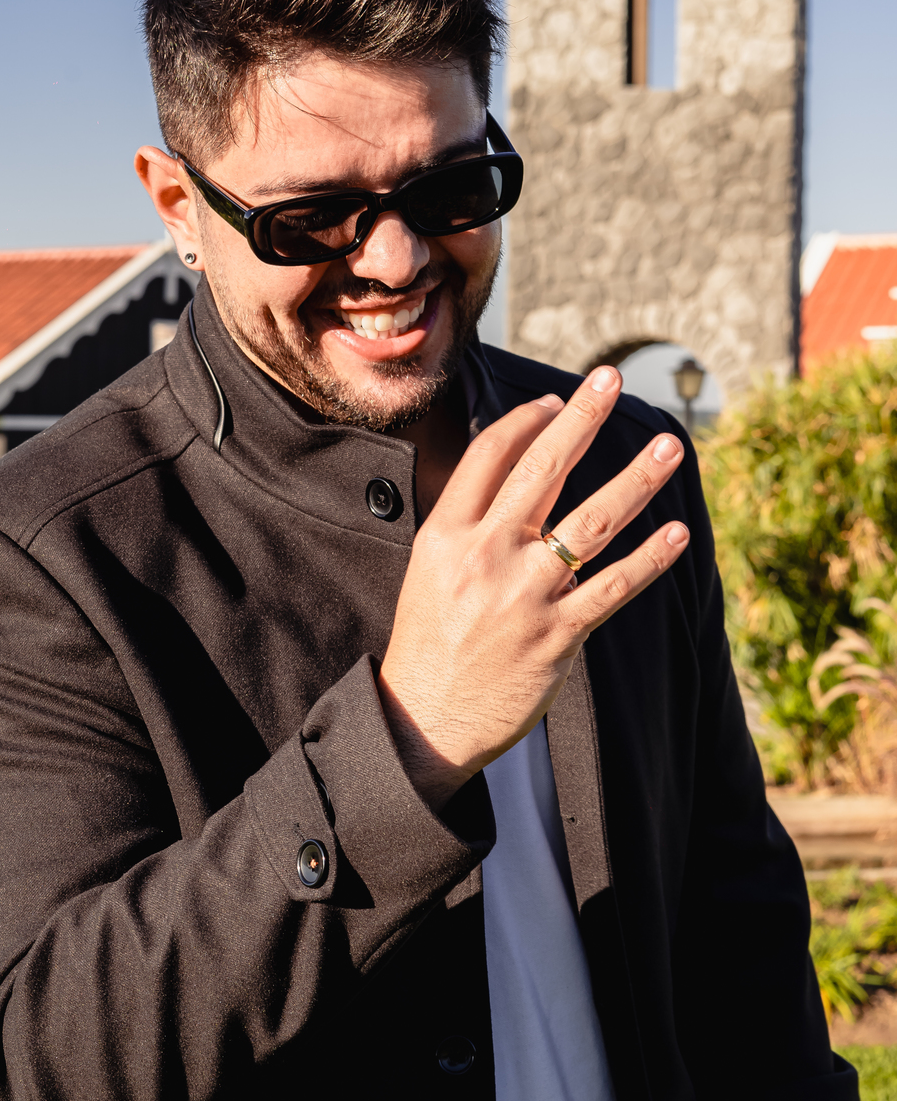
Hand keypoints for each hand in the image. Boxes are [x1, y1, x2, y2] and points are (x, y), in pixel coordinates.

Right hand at [378, 365, 687, 810]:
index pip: (492, 455)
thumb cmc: (431, 644)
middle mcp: (486, 556)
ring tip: (669, 448)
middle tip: (613, 379)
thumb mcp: (431, 570)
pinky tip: (675, 533)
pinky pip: (613, 587)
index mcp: (447, 534)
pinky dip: (648, 559)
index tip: (558, 403)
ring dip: (636, 481)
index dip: (529, 421)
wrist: (425, 721)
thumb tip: (514, 474)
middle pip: (543, 470)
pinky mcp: (557, 636)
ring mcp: (524, 595)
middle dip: (582, 419)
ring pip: (590, 522)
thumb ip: (469, 523)